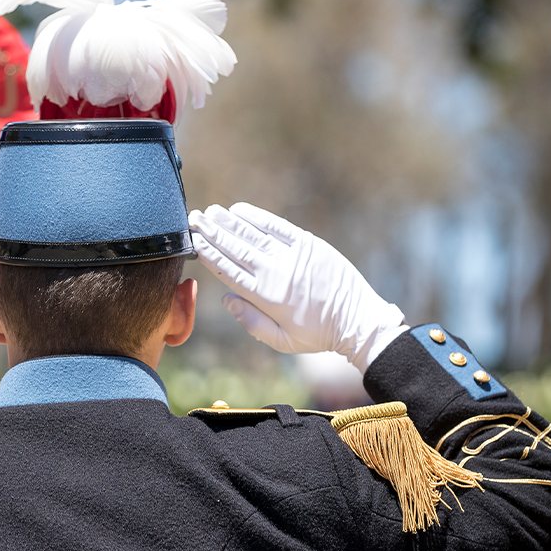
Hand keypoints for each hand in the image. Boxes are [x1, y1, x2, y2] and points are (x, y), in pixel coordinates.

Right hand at [189, 203, 406, 373]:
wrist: (358, 320)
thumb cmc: (318, 334)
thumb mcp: (282, 341)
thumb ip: (251, 322)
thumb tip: (226, 298)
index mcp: (266, 298)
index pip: (228, 271)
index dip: (208, 254)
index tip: (192, 242)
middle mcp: (276, 273)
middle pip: (235, 248)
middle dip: (211, 232)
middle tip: (193, 219)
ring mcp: (292, 255)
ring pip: (252, 234)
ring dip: (228, 222)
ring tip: (210, 212)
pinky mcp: (308, 244)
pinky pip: (276, 226)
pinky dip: (256, 217)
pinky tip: (239, 210)